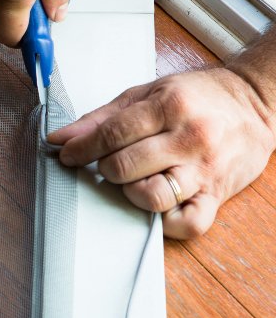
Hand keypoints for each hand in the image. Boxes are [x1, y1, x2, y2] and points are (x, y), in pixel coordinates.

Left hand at [47, 67, 275, 238]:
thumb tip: (62, 138)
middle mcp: (189, 138)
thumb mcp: (147, 93)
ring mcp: (204, 169)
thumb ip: (102, 118)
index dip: (81, 149)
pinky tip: (159, 205)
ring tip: (135, 180)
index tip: (67, 155)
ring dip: (131, 193)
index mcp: (169, 106)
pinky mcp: (217, 195)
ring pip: (152, 196)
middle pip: (124, 167)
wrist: (256, 103)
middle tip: (108, 164)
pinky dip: (166, 222)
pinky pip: (188, 224)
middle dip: (105, 169)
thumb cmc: (198, 97)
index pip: (111, 135)